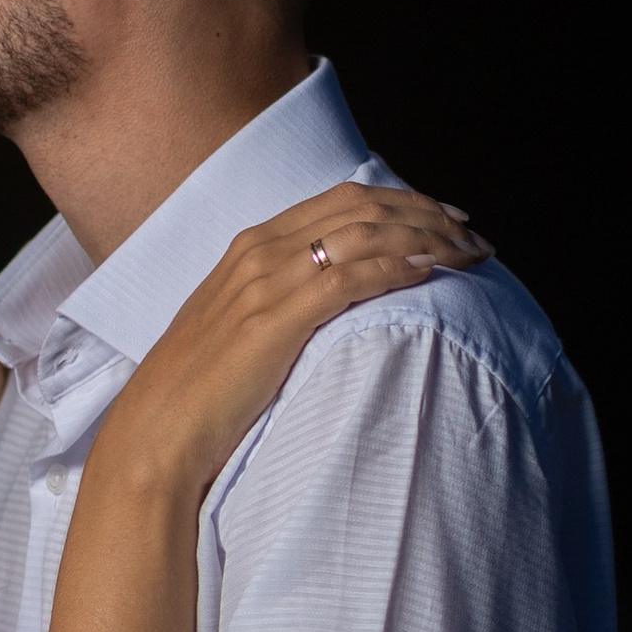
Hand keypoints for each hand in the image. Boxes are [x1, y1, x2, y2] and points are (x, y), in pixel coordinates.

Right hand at [101, 183, 488, 502]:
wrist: (157, 432)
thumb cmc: (200, 391)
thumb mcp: (240, 326)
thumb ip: (281, 298)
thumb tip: (333, 297)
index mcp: (251, 245)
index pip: (343, 199)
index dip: (403, 201)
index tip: (445, 217)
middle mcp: (259, 251)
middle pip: (362, 207)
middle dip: (427, 214)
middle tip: (474, 235)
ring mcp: (266, 282)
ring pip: (365, 235)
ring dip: (426, 238)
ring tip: (469, 255)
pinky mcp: (275, 320)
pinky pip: (350, 279)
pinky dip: (396, 267)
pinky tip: (430, 272)